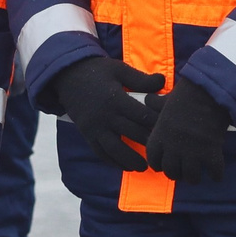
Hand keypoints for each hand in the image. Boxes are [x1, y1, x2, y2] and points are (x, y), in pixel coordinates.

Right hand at [50, 56, 163, 170]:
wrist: (67, 75)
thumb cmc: (97, 71)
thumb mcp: (119, 69)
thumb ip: (140, 79)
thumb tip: (162, 82)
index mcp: (116, 99)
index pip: (141, 115)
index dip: (156, 123)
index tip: (168, 129)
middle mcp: (105, 116)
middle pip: (132, 133)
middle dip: (148, 143)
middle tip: (163, 151)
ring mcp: (95, 127)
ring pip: (115, 149)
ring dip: (130, 160)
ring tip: (143, 167)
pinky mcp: (87, 133)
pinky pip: (100, 152)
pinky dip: (112, 161)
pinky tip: (124, 166)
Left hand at [143, 76, 231, 183]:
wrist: (208, 93)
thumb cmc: (186, 95)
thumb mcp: (166, 101)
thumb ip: (156, 105)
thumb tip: (147, 99)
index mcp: (160, 136)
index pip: (153, 161)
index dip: (158, 165)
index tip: (163, 165)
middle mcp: (174, 148)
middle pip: (171, 172)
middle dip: (176, 174)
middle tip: (182, 171)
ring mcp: (192, 152)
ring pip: (191, 177)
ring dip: (194, 177)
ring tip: (197, 175)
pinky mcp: (211, 153)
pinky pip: (214, 173)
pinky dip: (216, 175)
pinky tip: (216, 174)